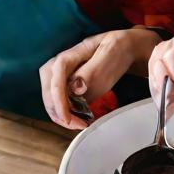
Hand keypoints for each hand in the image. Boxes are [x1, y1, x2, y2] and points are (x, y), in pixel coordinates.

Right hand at [40, 27, 161, 130]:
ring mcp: (62, 75)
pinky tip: (79, 120)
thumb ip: (92, 72)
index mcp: (71, 54)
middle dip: (59, 111)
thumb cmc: (117, 50)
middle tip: (79, 125)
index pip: (56, 76)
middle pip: (48, 89)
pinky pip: (60, 101)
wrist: (124, 48)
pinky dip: (66, 114)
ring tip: (80, 125)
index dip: (59, 100)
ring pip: (51, 98)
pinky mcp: (67, 85)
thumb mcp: (109, 56)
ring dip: (61, 115)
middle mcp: (60, 64)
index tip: (67, 117)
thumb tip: (74, 89)